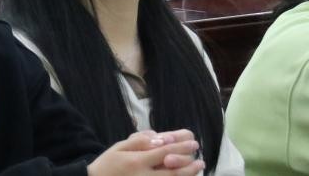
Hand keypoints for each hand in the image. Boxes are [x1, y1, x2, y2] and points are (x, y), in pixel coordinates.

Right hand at [88, 130, 203, 175]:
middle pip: (172, 171)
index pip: (164, 152)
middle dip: (188, 164)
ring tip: (197, 167)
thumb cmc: (107, 164)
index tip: (193, 142)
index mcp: (136, 161)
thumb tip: (157, 137)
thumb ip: (138, 141)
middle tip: (200, 159)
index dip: (180, 147)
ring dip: (187, 175)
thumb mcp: (118, 147)